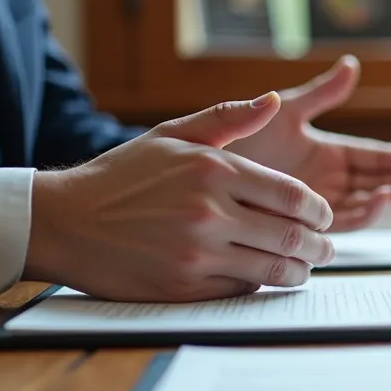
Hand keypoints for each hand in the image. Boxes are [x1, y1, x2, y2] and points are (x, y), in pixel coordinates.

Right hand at [24, 93, 336, 301]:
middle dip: (318, 246)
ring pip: (272, 269)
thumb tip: (275, 101)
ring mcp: (197, 253)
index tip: (324, 217)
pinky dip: (259, 285)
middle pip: (290, 236)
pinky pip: (240, 289)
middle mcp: (209, 212)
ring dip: (298, 272)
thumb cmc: (122, 176)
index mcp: (214, 170)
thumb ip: (228, 117)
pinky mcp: (184, 286)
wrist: (65, 221)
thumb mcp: (173, 134)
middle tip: (325, 249)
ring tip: (304, 269)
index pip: (292, 196)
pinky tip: (263, 278)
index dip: (318, 211)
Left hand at [224, 55, 390, 231]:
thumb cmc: (237, 135)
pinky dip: (364, 215)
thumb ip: (319, 93)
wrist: (199, 169)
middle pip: (377, 182)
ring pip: (365, 205)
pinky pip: (342, 223)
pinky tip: (378, 202)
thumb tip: (351, 65)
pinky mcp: (303, 223)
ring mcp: (316, 203)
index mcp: (327, 151)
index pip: (374, 155)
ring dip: (389, 197)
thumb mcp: (283, 111)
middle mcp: (327, 180)